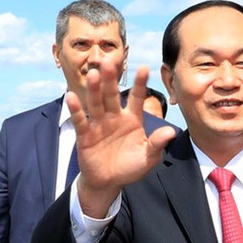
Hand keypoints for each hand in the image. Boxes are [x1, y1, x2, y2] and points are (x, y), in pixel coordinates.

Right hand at [71, 63, 176, 217]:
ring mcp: (99, 124)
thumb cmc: (130, 167)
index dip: (141, 84)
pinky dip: (76, 109)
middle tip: (110, 61)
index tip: (145, 68)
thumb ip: (157, 144)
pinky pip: (81, 120)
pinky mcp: (85, 134)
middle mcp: (115, 117)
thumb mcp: (148, 158)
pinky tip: (72, 96)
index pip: (138, 98)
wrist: (109, 181)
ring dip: (95, 89)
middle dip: (111, 79)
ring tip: (94, 73)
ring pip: (96, 103)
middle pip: (113, 95)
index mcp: (133, 119)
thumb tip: (171, 132)